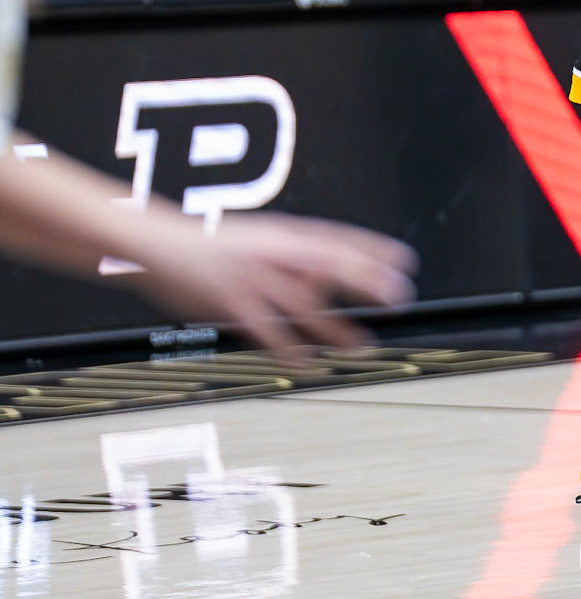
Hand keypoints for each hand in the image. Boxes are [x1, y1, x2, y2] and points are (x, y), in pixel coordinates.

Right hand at [139, 212, 417, 354]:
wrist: (156, 244)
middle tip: (398, 298)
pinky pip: (267, 331)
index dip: (373, 249)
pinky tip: (309, 365)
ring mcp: (252, 277)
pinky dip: (290, 349)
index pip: (337, 238)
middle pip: (330, 266)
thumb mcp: (256, 240)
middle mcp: (272, 252)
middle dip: (367, 281)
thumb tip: (328, 281)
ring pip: (305, 305)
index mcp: (281, 234)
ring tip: (363, 347)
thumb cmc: (209, 245)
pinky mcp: (230, 302)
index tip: (404, 259)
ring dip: (336, 328)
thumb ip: (291, 257)